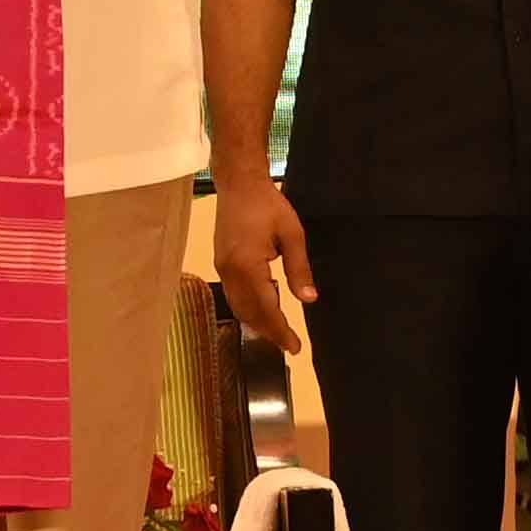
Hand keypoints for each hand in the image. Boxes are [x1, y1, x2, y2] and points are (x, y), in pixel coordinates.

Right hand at [214, 168, 317, 351]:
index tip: (295, 347)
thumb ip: (299, 268)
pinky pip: (234, 294)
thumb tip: (309, 299)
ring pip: (239, 305)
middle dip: (269, 331)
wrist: (238, 183)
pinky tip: (266, 305)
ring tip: (279, 331)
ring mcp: (222, 268)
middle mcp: (229, 271)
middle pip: (249, 312)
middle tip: (289, 345)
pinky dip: (249, 307)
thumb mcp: (292, 233)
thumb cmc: (268, 204)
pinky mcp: (221, 263)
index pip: (265, 308)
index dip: (280, 330)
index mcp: (247, 265)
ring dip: (258, 321)